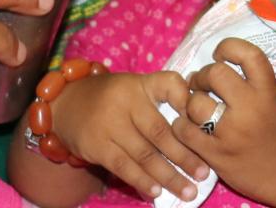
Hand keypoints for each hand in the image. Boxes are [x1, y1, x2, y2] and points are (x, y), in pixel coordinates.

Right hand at [51, 71, 210, 202]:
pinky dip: (142, 181)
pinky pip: (124, 166)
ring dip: (168, 175)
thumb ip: (164, 98)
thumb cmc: (114, 97)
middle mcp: (126, 101)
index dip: (189, 103)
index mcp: (141, 83)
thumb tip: (198, 122)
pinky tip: (157, 192)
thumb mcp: (137, 87)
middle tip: (204, 173)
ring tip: (188, 191)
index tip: (208, 123)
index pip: (170, 85)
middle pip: (161, 131)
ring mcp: (110, 124)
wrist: (67, 103)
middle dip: (185, 155)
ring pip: (144, 154)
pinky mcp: (96, 145)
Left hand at [173, 38, 275, 206]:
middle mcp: (249, 109)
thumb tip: (221, 63)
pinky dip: (181, 124)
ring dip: (190, 100)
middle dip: (203, 75)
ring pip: (195, 103)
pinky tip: (187, 124)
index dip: (228, 46)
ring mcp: (230, 133)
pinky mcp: (216, 154)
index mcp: (268, 92)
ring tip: (194, 104)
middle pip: (214, 74)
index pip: (247, 54)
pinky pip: (186, 131)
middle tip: (202, 82)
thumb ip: (253, 83)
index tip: (220, 54)